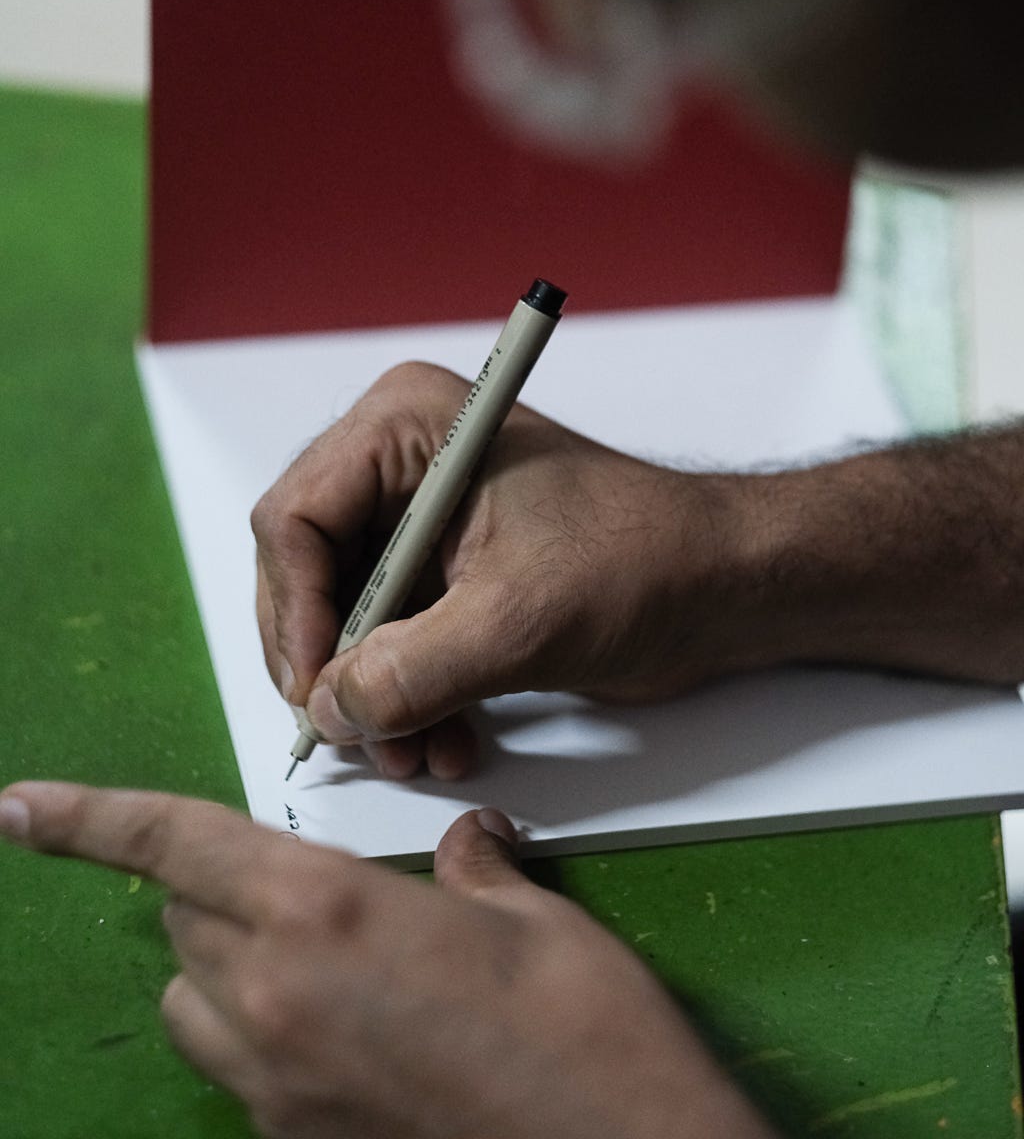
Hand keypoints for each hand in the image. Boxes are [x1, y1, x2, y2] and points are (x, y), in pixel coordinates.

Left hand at [0, 782, 774, 1138]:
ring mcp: (279, 1087)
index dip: (88, 819)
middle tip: (304, 881)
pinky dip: (262, 1034)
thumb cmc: (584, 1033)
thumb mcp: (535, 920)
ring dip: (225, 964)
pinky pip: (237, 1070)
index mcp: (325, 914)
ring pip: (193, 1002)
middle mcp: (278, 1000)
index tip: (21, 807)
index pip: (177, 844)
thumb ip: (476, 871)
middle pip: (183, 919)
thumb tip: (468, 847)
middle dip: (220, 886)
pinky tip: (349, 1031)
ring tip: (314, 957)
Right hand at [252, 361, 763, 778]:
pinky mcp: (447, 569)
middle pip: (310, 572)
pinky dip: (409, 696)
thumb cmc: (643, 560)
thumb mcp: (518, 621)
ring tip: (414, 754)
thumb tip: (328, 712)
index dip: (296, 614)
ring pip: (349, 618)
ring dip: (373, 695)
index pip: (295, 518)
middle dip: (336, 665)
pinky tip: (445, 743)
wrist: (722, 584)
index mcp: (406, 426)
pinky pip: (392, 638)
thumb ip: (412, 671)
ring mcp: (421, 518)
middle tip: (357, 737)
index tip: (317, 691)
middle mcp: (400, 461)